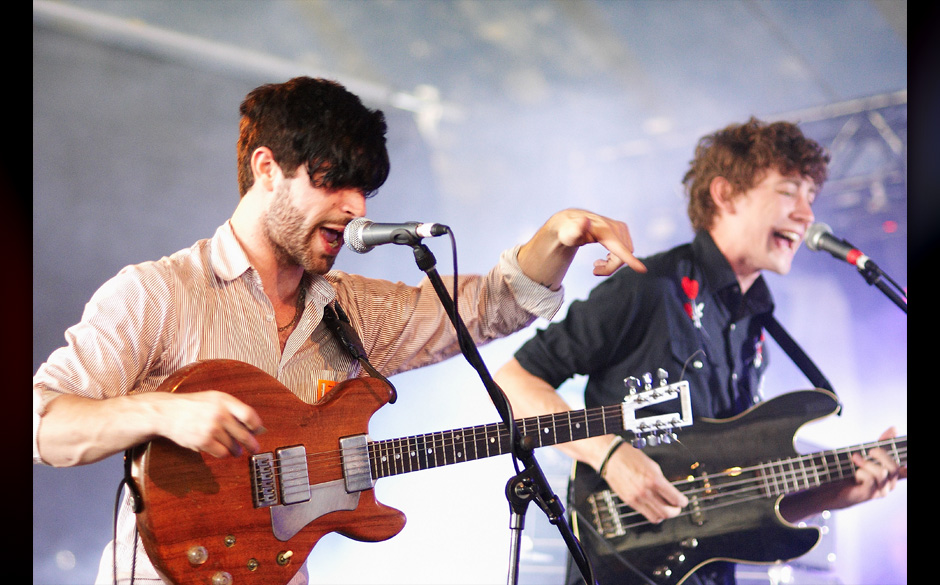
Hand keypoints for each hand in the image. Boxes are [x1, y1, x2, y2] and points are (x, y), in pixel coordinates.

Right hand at [153, 390, 264, 458]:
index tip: (258, 431)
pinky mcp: (203, 441)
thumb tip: (254, 426)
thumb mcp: (214, 399)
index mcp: (224, 400)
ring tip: (235, 450)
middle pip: (244, 434)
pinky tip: (220, 450)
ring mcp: (211, 427)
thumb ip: (233, 409)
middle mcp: (219, 413)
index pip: (248, 414)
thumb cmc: (193, 406)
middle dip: (251, 444)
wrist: (168, 412)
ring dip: (235, 450)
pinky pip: (222, 453)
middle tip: (254, 448)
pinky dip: (223, 453)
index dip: (256, 425)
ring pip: (233, 446)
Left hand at [517, 209, 645, 289]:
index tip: (643, 270)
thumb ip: (577, 229)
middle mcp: (616, 227)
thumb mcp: (569, 233)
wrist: (570, 222)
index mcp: (605, 231)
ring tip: (596, 265)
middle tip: (594, 270)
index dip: (630, 261)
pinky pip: (626, 250)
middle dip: (611, 267)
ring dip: (612, 263)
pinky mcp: (622, 229)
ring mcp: (621, 228)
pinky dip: (616, 257)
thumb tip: (585, 220)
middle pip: (623, 256)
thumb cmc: (568, 231)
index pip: (620, 248)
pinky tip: (604, 258)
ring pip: (626, 254)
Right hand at [603, 443, 687, 523]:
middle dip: (675, 511)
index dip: (683, 502)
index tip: (683, 501)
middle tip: (676, 507)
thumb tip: (669, 492)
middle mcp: (646, 491)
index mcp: (654, 480)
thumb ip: (662, 481)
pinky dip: (652, 513)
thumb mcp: (652, 466)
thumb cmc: (630, 457)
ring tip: (665, 509)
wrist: (611, 457)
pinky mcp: (629, 501)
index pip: (675, 499)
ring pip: (656, 517)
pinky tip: (653, 507)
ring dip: (664, 515)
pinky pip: (644, 514)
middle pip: (667, 512)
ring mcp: (636, 498)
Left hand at [844, 427, 904, 503]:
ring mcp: (881, 491)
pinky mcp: (870, 495)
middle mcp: (891, 483)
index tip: (906, 465)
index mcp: (893, 474)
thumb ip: (883, 443)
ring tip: (856, 460)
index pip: (905, 470)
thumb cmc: (855, 469)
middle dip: (881, 455)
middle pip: (894, 467)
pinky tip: (855, 475)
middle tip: (870, 450)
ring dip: (866, 463)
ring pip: (881, 472)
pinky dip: (860, 473)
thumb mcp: (870, 454)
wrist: (837, 486)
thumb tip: (894, 428)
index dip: (906, 469)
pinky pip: (870, 480)